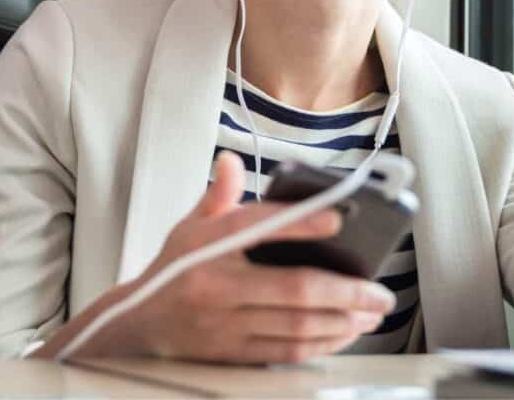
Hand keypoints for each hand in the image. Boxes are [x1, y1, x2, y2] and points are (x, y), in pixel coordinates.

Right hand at [125, 151, 396, 363]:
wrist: (134, 326)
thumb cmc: (173, 270)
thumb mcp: (189, 227)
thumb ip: (218, 195)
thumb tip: (231, 161)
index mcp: (206, 246)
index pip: (258, 226)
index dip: (303, 221)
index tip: (341, 216)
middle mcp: (216, 287)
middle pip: (293, 288)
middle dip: (345, 290)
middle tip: (379, 289)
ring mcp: (225, 325)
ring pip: (296, 326)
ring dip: (342, 320)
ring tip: (371, 310)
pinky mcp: (233, 353)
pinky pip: (286, 351)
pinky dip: (322, 343)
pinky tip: (344, 332)